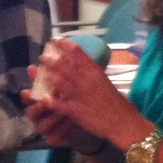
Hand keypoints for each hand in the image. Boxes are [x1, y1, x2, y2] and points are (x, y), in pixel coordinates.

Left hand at [28, 38, 143, 145]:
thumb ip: (93, 74)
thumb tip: (84, 67)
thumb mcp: (106, 82)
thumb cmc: (118, 103)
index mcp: (95, 71)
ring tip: (39, 72)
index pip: (77, 52)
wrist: (123, 122)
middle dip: (50, 59)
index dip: (65, 44)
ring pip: (58, 81)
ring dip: (47, 75)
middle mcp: (85, 80)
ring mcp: (79, 95)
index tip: (57, 40)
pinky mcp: (75, 110)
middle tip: (43, 56)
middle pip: (63, 64)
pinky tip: (42, 97)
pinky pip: (58, 103)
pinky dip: (49, 100)